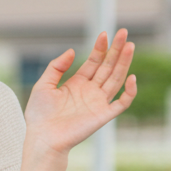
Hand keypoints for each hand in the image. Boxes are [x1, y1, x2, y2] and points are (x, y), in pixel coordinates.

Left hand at [25, 29, 137, 156]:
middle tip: (124, 32)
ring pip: (116, 79)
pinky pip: (122, 102)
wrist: (42, 138)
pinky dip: (129, 91)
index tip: (104, 34)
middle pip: (108, 66)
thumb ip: (56, 67)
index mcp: (77, 83)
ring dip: (124, 63)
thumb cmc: (39, 115)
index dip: (100, 48)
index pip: (93, 62)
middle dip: (116, 50)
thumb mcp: (43, 85)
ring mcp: (99, 102)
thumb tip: (72, 50)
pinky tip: (131, 76)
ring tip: (130, 46)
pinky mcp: (104, 115)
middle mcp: (91, 91)